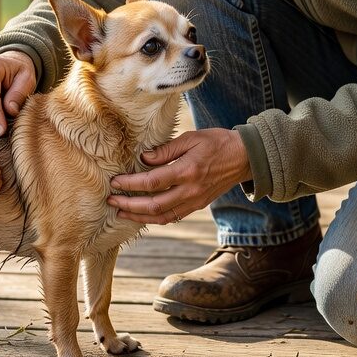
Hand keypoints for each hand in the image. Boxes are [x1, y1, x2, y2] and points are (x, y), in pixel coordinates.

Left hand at [106, 128, 251, 224]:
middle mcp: (190, 190)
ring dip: (139, 216)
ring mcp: (195, 201)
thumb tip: (143, 159)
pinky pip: (173, 217)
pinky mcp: (198, 205)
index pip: (153, 182)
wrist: (244, 157)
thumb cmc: (217, 142)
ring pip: (162, 216)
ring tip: (121, 212)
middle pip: (154, 205)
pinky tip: (142, 215)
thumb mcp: (191, 138)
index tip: (115, 182)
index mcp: (188, 171)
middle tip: (111, 200)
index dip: (131, 184)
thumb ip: (166, 150)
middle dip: (129, 204)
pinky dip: (155, 218)